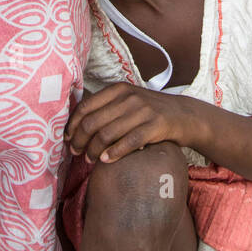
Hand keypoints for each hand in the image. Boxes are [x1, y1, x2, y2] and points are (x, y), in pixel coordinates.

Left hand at [65, 82, 194, 162]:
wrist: (184, 115)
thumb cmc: (150, 111)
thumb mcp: (128, 101)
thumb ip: (107, 108)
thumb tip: (77, 126)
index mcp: (118, 89)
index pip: (86, 106)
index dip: (72, 125)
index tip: (67, 138)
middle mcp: (128, 97)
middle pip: (93, 122)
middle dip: (79, 140)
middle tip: (75, 153)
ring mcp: (142, 111)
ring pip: (107, 134)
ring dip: (93, 151)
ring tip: (90, 160)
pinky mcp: (155, 125)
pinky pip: (128, 142)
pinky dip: (114, 154)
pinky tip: (106, 161)